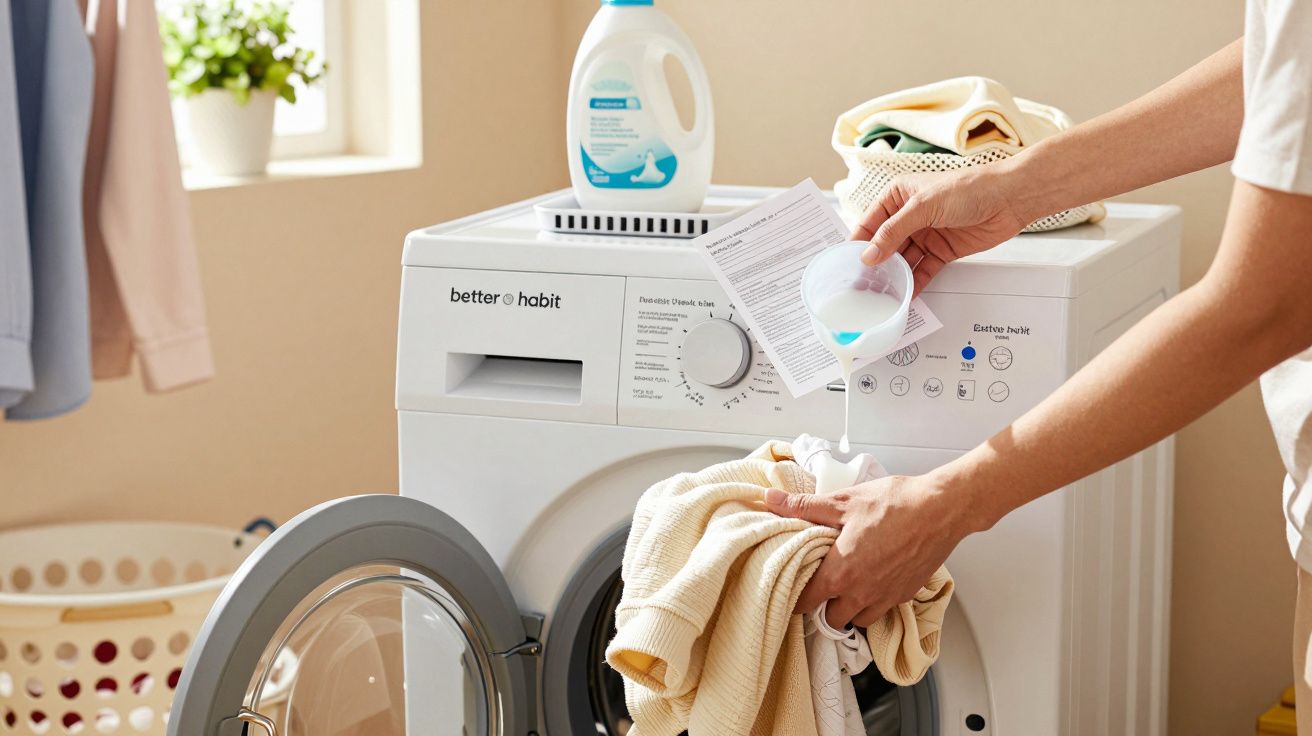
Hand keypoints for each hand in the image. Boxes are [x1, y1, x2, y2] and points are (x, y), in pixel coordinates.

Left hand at [763, 474, 970, 628]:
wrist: (941, 509)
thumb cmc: (894, 504)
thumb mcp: (842, 502)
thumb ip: (803, 506)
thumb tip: (771, 499)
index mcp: (840, 574)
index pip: (805, 603)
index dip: (796, 598)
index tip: (794, 587)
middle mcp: (861, 593)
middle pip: (831, 619)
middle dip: (823, 606)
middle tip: (820, 585)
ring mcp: (886, 597)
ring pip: (859, 619)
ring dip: (850, 608)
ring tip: (847, 585)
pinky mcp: (906, 595)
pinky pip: (883, 610)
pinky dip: (874, 602)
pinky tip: (874, 579)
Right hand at [852, 165, 1031, 294]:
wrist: (1009, 198)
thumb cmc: (969, 188)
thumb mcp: (923, 206)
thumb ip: (894, 232)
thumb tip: (870, 254)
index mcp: (898, 196)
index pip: (870, 223)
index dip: (859, 243)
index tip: (847, 264)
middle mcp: (910, 216)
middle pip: (885, 245)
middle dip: (875, 265)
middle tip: (861, 285)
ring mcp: (926, 234)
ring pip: (903, 260)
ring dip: (894, 276)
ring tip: (881, 293)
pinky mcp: (942, 250)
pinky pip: (923, 269)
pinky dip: (915, 282)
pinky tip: (906, 294)